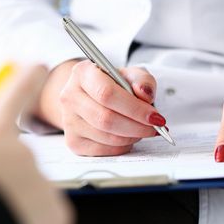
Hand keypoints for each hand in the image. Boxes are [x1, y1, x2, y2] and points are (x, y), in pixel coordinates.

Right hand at [0, 65, 73, 223]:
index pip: (15, 94)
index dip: (26, 78)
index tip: (37, 65)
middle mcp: (22, 151)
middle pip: (16, 159)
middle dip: (3, 172)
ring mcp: (42, 179)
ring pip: (30, 187)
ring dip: (15, 197)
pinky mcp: (57, 209)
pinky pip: (44, 212)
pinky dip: (31, 219)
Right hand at [37, 59, 165, 155]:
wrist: (89, 96)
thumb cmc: (111, 85)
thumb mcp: (130, 75)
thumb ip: (143, 80)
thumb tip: (145, 95)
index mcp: (82, 73)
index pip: (107, 94)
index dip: (134, 108)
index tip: (155, 116)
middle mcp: (70, 96)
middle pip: (106, 118)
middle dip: (137, 126)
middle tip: (154, 127)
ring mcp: (68, 121)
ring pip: (106, 137)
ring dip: (132, 136)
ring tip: (142, 129)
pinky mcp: (73, 141)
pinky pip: (103, 150)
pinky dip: (122, 146)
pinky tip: (128, 136)